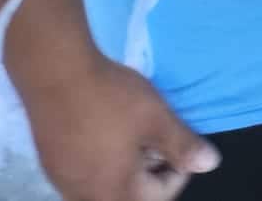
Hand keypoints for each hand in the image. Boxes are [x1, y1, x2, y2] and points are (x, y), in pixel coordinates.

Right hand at [24, 55, 218, 200]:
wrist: (55, 74)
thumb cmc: (111, 98)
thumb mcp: (156, 118)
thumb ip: (183, 146)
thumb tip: (211, 165)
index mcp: (113, 193)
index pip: (158, 198)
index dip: (178, 170)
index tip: (178, 141)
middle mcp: (84, 196)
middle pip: (129, 197)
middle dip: (149, 172)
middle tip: (156, 138)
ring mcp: (62, 182)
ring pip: (104, 187)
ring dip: (125, 168)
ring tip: (133, 135)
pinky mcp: (50, 164)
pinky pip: (84, 175)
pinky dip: (101, 162)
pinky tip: (104, 131)